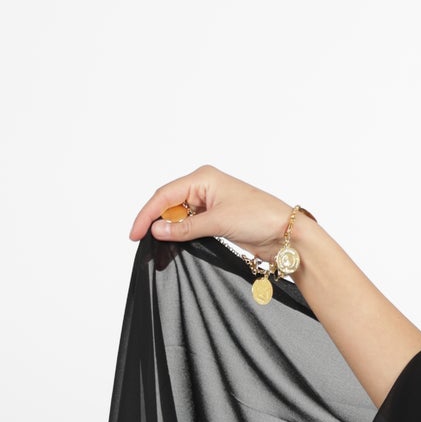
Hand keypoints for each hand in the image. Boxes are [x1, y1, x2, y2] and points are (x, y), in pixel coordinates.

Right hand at [129, 165, 298, 257]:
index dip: (147, 214)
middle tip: (142, 240)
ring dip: (170, 228)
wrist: (285, 233)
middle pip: (168, 203)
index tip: (135, 233)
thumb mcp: (217, 222)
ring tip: (159, 244)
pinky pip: (190, 225)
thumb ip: (184, 228)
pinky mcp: (216, 218)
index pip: (165, 195)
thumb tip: (157, 230)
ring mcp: (210, 203)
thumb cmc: (259, 217)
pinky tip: (176, 242)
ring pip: (178, 215)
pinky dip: (182, 233)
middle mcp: (204, 187)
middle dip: (155, 220)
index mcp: (203, 178)